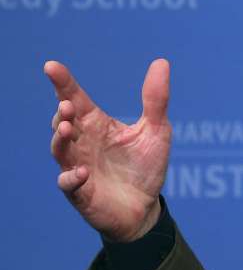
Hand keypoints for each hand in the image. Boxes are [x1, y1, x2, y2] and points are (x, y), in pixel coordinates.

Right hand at [45, 59, 172, 242]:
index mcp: (96, 124)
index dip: (63, 83)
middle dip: (62, 112)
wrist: (145, 207)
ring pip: (60, 149)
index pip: (76, 99)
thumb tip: (162, 62)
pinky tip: (82, 172)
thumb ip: (156, 99)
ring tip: (67, 128)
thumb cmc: (145, 166)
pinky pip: (69, 183)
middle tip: (67, 104)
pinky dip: (72, 177)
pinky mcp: (81, 192)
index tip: (51, 66)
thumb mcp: (156, 130)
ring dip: (60, 138)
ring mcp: (77, 166)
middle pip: (63, 121)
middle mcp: (82, 143)